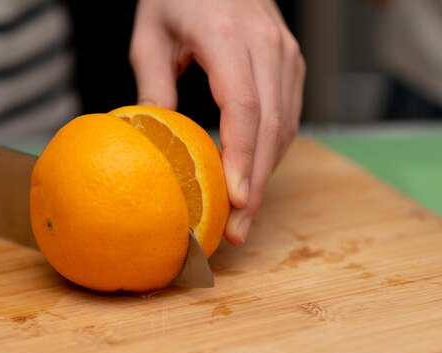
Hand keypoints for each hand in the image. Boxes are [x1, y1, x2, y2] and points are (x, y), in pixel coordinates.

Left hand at [129, 0, 304, 243]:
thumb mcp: (151, 32)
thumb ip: (153, 84)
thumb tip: (154, 140)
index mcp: (227, 36)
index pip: (245, 107)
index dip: (242, 157)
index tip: (235, 201)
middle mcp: (267, 45)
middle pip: (271, 126)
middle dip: (257, 183)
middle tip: (238, 230)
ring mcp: (286, 53)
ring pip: (286, 125)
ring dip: (266, 174)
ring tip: (244, 215)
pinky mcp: (291, 62)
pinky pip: (289, 114)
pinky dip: (272, 151)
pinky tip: (253, 175)